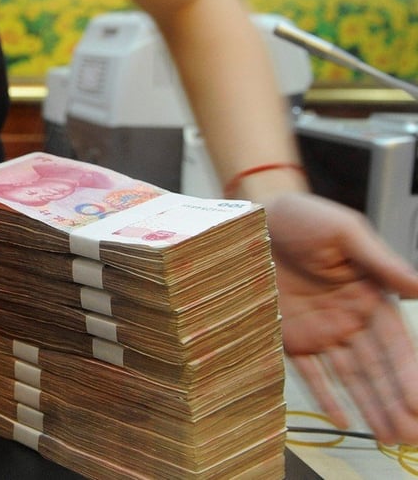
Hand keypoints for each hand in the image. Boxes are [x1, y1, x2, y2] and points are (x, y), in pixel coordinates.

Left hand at [265, 191, 417, 444]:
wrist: (252, 217)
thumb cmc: (303, 218)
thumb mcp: (345, 232)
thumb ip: (380, 261)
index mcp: (372, 295)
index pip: (397, 343)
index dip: (409, 374)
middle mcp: (350, 319)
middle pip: (378, 368)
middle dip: (396, 401)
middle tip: (410, 435)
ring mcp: (321, 330)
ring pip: (350, 376)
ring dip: (371, 407)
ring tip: (390, 437)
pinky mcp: (289, 336)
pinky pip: (310, 372)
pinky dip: (327, 396)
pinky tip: (345, 422)